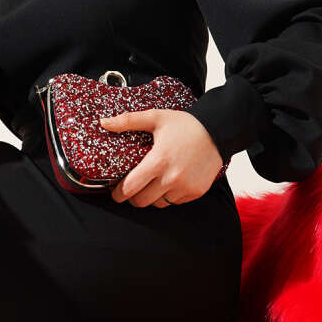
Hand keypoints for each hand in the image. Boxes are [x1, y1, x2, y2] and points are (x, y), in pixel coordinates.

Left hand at [99, 109, 223, 206]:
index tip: (115, 192)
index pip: (130, 188)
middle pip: (141, 201)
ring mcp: (185, 187)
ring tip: (150, 185)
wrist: (218, 131)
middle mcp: (171, 178)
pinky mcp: (195, 192)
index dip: (119, 193)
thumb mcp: (156, 118)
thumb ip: (128, 121)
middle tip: (132, 189)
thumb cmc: (186, 124)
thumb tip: (104, 122)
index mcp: (158, 161)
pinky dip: (169, 196)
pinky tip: (168, 183)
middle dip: (133, 197)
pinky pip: (175, 202)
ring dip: (151, 198)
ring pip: (158, 204)